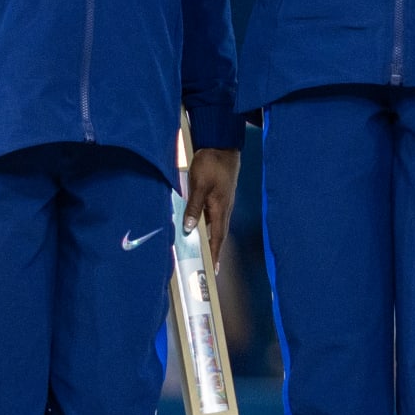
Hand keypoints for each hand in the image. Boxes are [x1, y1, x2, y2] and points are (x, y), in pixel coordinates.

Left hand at [183, 146, 241, 271]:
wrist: (222, 145)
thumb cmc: (212, 164)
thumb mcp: (199, 184)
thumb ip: (194, 207)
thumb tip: (190, 228)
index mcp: (221, 208)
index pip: (218, 236)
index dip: (215, 253)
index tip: (213, 269)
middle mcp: (224, 208)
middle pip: (219, 234)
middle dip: (215, 251)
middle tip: (210, 267)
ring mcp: (223, 202)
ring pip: (216, 226)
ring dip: (212, 240)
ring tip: (205, 253)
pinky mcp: (219, 196)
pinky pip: (214, 217)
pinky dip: (209, 227)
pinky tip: (201, 229)